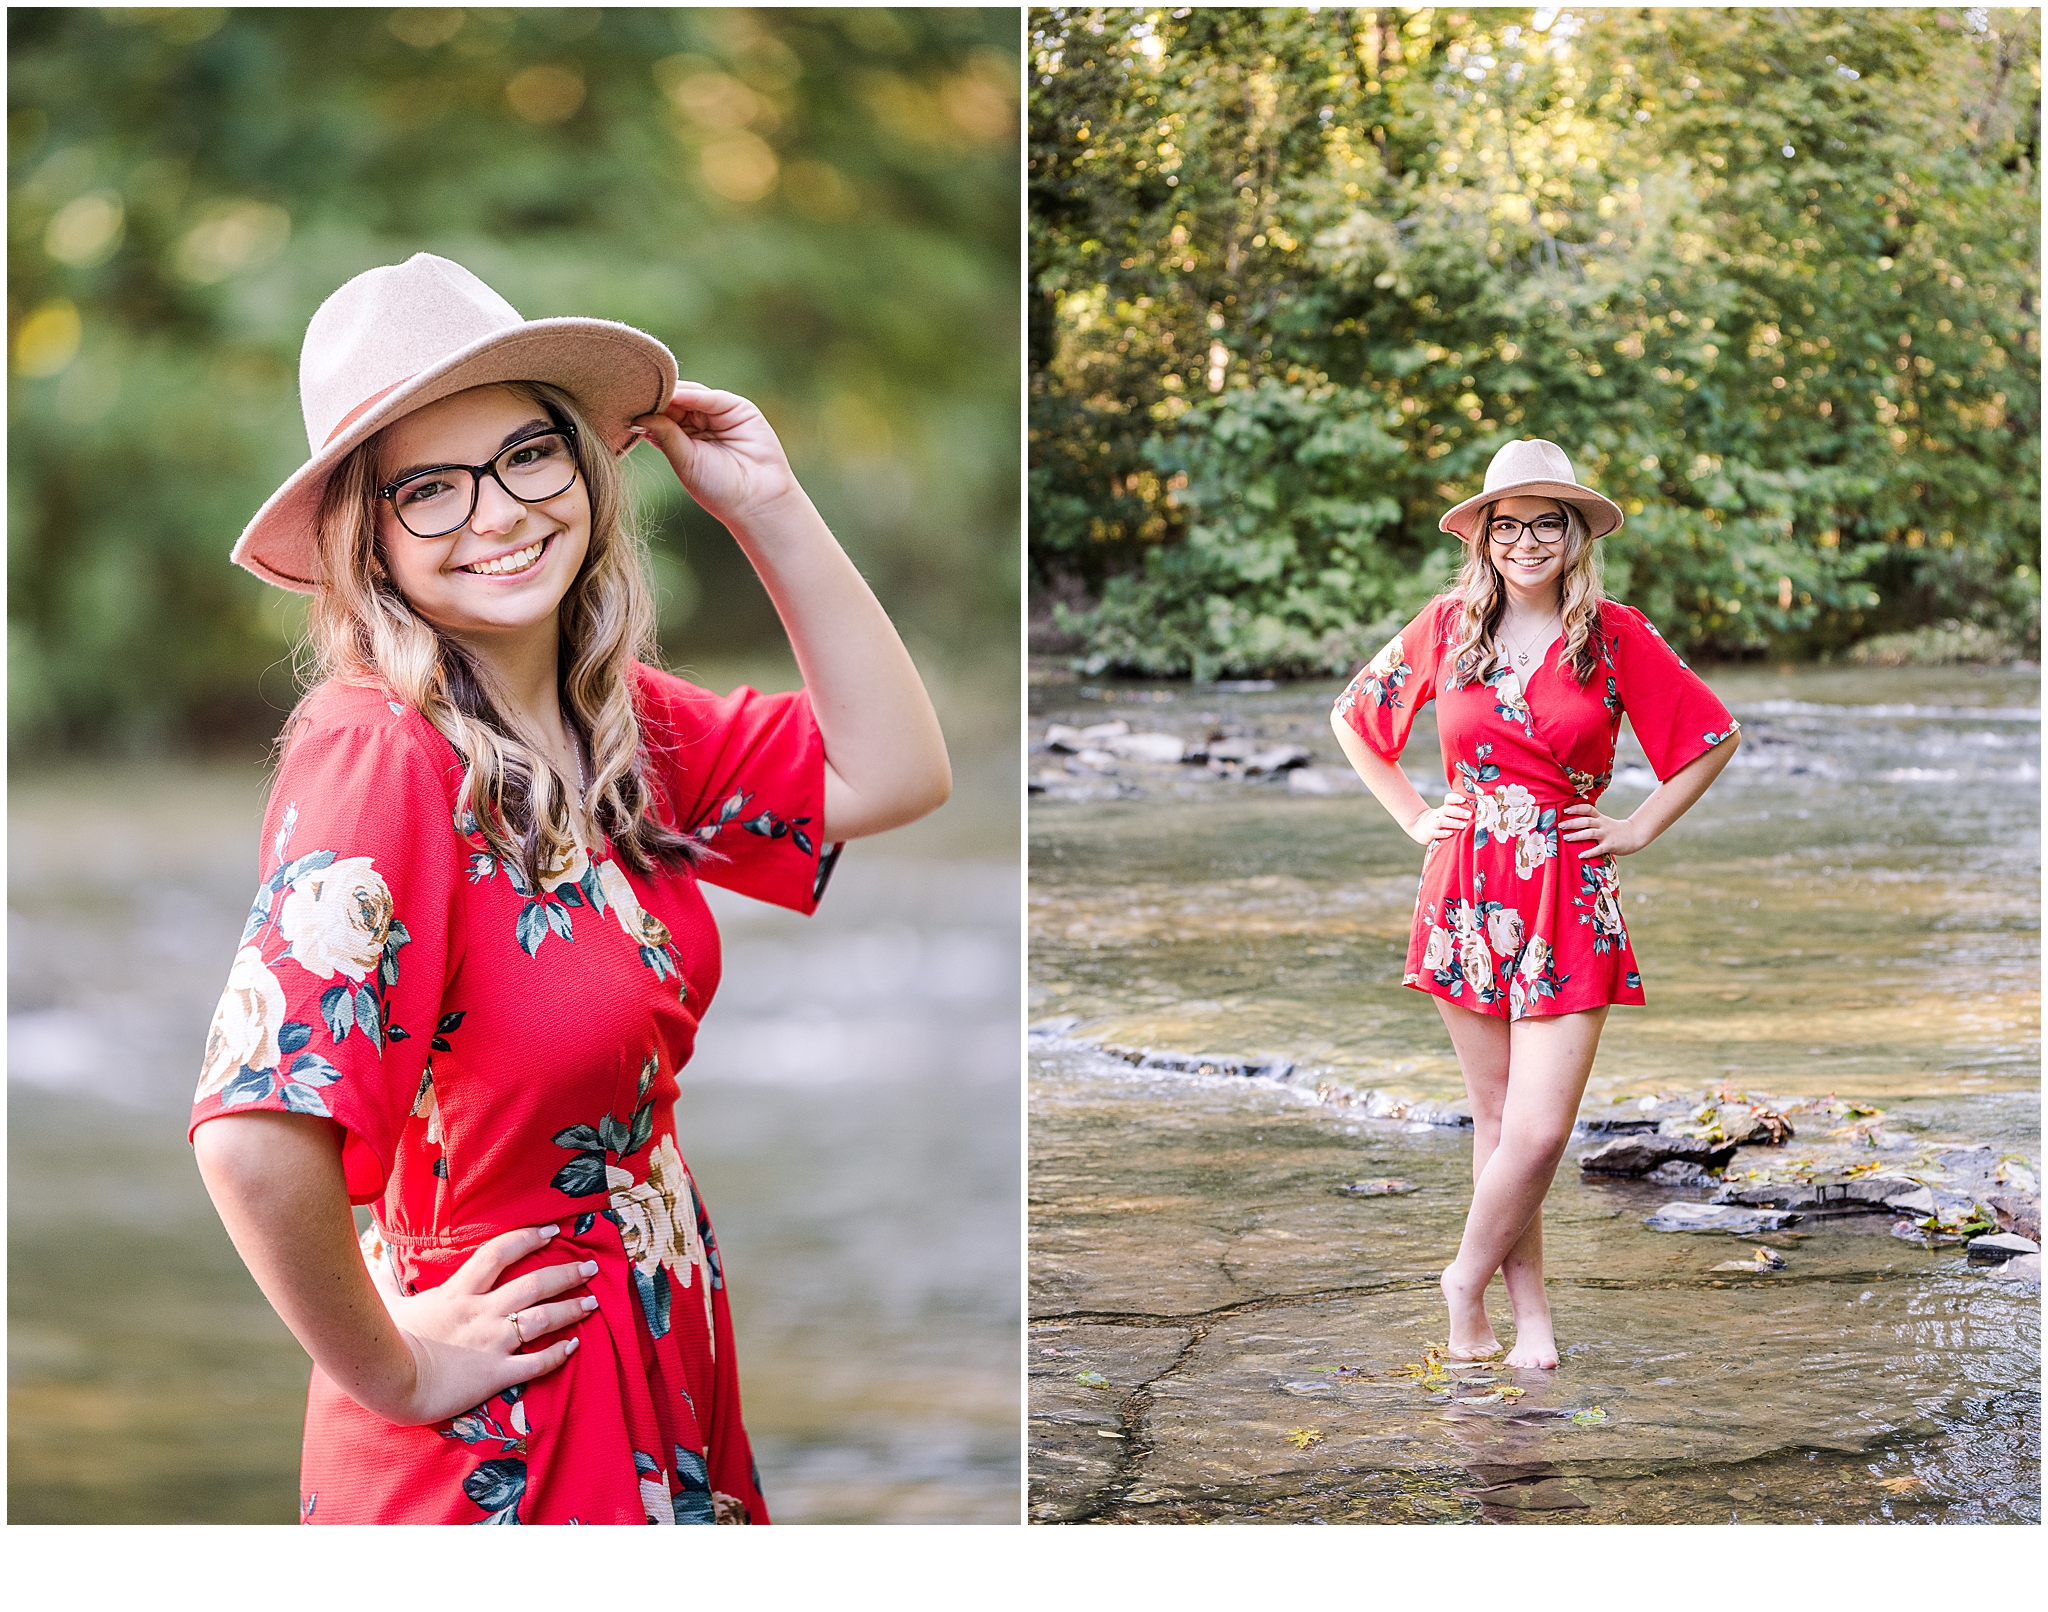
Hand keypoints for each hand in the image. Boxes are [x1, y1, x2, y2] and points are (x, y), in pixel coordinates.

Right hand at [377, 1224, 597, 1425]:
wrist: (387, 1381)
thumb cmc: (383, 1341)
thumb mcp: (386, 1302)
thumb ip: (386, 1277)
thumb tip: (369, 1248)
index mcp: (458, 1291)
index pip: (500, 1252)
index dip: (529, 1238)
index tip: (553, 1231)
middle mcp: (482, 1311)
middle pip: (534, 1283)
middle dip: (567, 1272)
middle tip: (591, 1267)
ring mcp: (492, 1342)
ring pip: (543, 1319)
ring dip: (571, 1309)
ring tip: (593, 1302)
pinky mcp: (496, 1373)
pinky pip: (536, 1363)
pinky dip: (558, 1354)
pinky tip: (574, 1347)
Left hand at [630, 383, 800, 527]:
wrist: (756, 501)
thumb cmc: (718, 489)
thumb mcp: (684, 460)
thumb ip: (664, 434)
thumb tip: (637, 415)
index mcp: (684, 437)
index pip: (662, 414)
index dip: (647, 408)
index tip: (623, 403)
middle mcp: (701, 423)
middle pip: (675, 401)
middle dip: (658, 397)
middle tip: (634, 391)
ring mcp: (720, 414)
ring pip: (692, 396)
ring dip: (674, 393)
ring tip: (653, 392)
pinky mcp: (740, 410)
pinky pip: (713, 398)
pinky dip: (695, 396)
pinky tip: (678, 396)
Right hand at [1404, 789, 1471, 846]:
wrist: (1419, 827)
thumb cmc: (1442, 821)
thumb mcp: (1447, 815)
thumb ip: (1460, 813)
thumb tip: (1482, 812)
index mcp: (1445, 808)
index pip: (1449, 799)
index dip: (1455, 798)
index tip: (1465, 799)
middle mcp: (1439, 814)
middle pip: (1447, 809)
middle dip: (1458, 812)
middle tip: (1470, 815)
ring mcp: (1433, 824)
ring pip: (1442, 821)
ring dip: (1453, 823)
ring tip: (1464, 825)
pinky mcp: (1428, 834)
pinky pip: (1435, 833)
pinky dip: (1442, 833)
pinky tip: (1450, 834)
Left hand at [1560, 803, 1648, 856]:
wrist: (1635, 835)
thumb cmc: (1615, 830)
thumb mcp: (1604, 822)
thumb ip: (1592, 822)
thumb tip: (1571, 823)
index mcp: (1600, 818)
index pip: (1588, 809)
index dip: (1577, 808)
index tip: (1565, 810)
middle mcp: (1602, 825)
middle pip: (1586, 821)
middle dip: (1572, 823)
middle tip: (1560, 825)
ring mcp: (1606, 835)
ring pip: (1590, 833)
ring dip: (1577, 835)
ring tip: (1566, 838)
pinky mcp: (1610, 845)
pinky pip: (1598, 849)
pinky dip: (1589, 852)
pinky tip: (1581, 855)